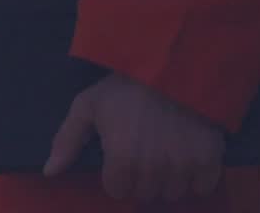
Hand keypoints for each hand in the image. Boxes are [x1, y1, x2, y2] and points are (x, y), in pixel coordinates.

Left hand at [44, 72, 224, 201]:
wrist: (171, 66)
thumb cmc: (123, 87)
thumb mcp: (87, 106)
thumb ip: (67, 141)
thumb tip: (50, 172)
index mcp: (122, 158)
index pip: (117, 191)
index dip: (116, 175)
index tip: (119, 157)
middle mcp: (153, 168)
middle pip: (145, 193)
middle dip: (140, 178)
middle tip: (142, 151)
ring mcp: (183, 166)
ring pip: (172, 193)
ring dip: (167, 179)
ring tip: (163, 152)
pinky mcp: (210, 160)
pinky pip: (202, 187)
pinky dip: (196, 178)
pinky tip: (186, 156)